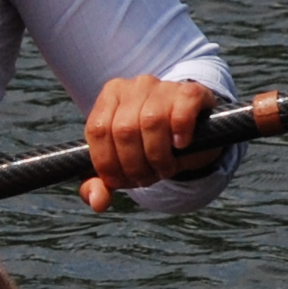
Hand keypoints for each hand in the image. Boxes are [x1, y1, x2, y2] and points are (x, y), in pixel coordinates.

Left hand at [80, 75, 223, 212]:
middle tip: (146, 178)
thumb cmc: (149, 147)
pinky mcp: (190, 93)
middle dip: (134, 165)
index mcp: (110, 97)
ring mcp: (163, 87)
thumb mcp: (123, 165)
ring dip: (157, 156)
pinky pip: (181, 112)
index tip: (120, 181)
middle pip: (124, 130)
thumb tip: (97, 202)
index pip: (97, 130)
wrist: (190, 133)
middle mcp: (134, 87)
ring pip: (151, 121)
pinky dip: (180, 132)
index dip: (107, 162)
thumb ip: (102, 183)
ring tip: (163, 168)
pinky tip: (180, 145)